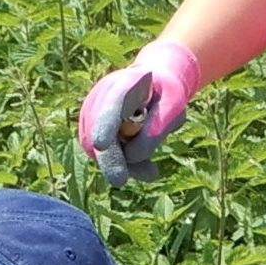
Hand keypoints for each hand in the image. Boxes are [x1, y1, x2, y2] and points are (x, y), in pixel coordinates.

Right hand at [76, 40, 201, 184]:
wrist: (152, 87)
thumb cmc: (166, 93)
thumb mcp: (174, 104)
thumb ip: (158, 127)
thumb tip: (133, 156)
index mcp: (123, 84)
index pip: (112, 104)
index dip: (105, 124)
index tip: (100, 144)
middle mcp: (100, 98)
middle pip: (97, 132)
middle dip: (108, 158)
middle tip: (119, 181)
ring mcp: (91, 116)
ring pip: (100, 150)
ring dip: (124, 164)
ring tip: (151, 171)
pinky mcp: (92, 135)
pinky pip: (105, 156)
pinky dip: (124, 165)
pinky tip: (143, 166)